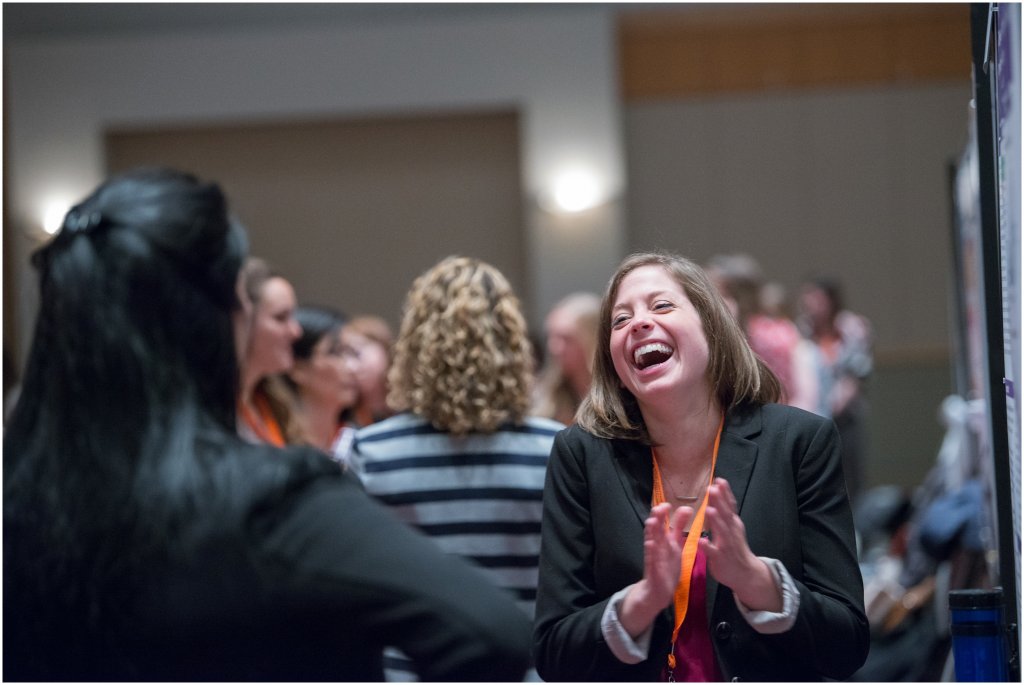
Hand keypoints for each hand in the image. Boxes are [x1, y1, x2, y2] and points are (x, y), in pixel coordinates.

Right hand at [619, 503, 691, 636]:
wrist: (659, 590)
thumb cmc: (667, 566)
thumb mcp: (676, 545)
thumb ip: (679, 529)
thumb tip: (687, 509)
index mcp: (665, 541)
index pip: (664, 524)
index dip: (666, 514)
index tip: (669, 503)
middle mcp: (658, 546)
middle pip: (656, 530)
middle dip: (657, 519)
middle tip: (659, 507)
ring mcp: (654, 557)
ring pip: (651, 542)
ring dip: (651, 533)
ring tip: (652, 521)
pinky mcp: (653, 570)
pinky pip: (651, 560)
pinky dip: (651, 552)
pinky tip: (650, 544)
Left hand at [701, 478, 781, 611]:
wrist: (746, 572)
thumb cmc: (735, 547)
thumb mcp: (732, 527)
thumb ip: (724, 512)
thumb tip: (717, 492)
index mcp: (733, 523)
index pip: (730, 506)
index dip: (725, 493)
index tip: (719, 479)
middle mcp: (731, 531)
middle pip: (725, 515)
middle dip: (719, 502)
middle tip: (712, 488)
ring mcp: (726, 545)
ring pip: (721, 531)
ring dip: (715, 521)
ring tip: (709, 509)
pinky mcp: (720, 558)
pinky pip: (713, 552)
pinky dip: (707, 546)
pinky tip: (701, 541)